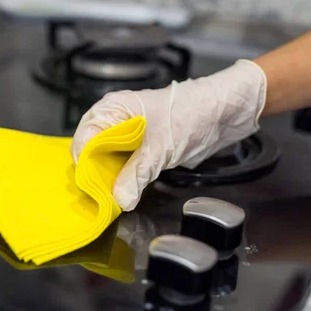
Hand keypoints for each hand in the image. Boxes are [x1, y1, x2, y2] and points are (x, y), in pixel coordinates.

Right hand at [71, 60, 266, 210]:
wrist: (225, 112)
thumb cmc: (191, 115)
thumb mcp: (160, 147)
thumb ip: (136, 175)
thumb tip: (119, 201)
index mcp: (112, 109)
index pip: (85, 139)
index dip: (86, 163)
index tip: (94, 187)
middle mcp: (114, 120)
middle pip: (91, 152)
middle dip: (96, 174)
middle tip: (103, 196)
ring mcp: (126, 135)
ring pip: (105, 162)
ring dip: (109, 180)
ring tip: (113, 197)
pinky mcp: (140, 149)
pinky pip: (122, 167)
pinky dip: (123, 180)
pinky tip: (125, 192)